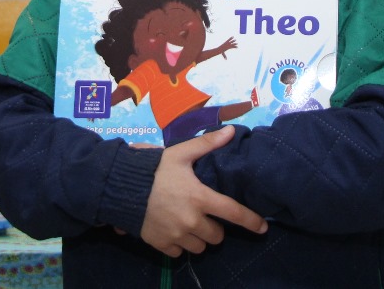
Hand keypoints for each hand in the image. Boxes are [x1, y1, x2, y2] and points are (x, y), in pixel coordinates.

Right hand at [139, 126, 266, 256]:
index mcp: (200, 198)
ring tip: (187, 222)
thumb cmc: (154, 169)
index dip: (252, 221)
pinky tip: (172, 230)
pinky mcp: (161, 245)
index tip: (263, 227)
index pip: (234, 213)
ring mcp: (176, 236)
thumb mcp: (180, 153)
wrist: (120, 186)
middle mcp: (191, 221)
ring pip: (200, 247)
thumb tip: (231, 131)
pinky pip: (179, 252)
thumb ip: (207, 144)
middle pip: (217, 236)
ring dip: (198, 237)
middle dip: (214, 227)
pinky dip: (179, 244)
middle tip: (203, 214)